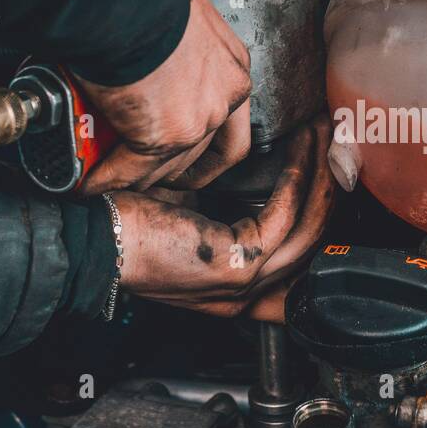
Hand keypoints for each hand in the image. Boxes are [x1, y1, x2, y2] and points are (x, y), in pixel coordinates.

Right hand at [76, 0, 251, 194]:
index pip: (229, 123)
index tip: (182, 152)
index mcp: (230, 64)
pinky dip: (107, 179)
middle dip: (169, 166)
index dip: (202, 145)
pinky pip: (131, 170)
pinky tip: (90, 180)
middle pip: (202, 151)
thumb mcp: (175, 17)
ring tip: (109, 172)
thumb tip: (146, 53)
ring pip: (169, 166)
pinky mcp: (166, 135)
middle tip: (139, 168)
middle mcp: (225, 94)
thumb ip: (171, 45)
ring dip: (136, 176)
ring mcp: (200, 118)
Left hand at [113, 118, 333, 320]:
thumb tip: (260, 175)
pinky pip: (284, 217)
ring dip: (322, 174)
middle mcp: (249, 293)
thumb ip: (228, 210)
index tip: (333, 163)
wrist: (92, 237)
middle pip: (316, 237)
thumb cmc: (132, 223)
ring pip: (308, 227)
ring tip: (325, 134)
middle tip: (334, 136)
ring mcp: (245, 284)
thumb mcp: (192, 216)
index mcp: (240, 287)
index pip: (305, 255)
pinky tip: (299, 148)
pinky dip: (296, 178)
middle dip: (331, 179)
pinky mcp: (237, 266)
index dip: (328, 208)